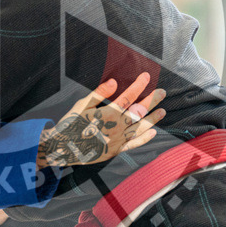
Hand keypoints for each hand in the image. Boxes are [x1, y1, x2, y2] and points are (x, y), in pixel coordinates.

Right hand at [37, 73, 165, 167]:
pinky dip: (144, 139)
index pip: (128, 97)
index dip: (139, 85)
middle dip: (152, 100)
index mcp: (108, 114)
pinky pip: (134, 144)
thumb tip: (113, 82)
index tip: (147, 76)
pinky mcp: (116, 150)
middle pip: (139, 111)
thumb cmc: (70, 124)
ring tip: (163, 111)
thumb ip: (99, 93)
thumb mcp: (81, 105)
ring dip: (153, 119)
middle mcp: (116, 127)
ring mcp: (118, 140)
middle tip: (162, 92)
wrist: (62, 148)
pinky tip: (153, 132)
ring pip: (140, 127)